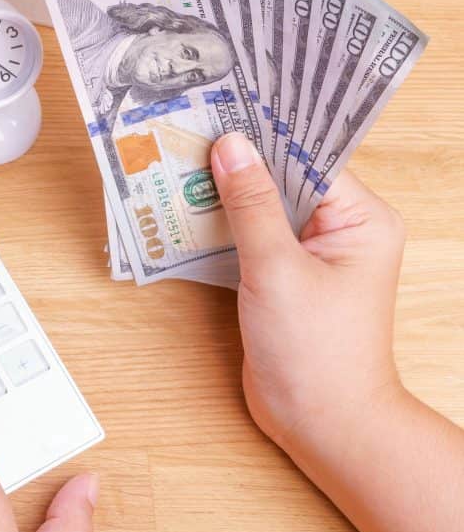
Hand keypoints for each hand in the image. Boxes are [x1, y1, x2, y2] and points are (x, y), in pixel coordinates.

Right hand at [210, 132, 407, 451]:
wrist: (321, 424)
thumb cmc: (317, 352)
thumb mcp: (277, 270)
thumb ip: (250, 205)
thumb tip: (229, 146)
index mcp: (361, 219)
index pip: (308, 158)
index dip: (263, 134)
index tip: (218, 107)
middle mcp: (339, 230)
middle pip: (281, 177)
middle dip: (234, 160)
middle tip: (183, 129)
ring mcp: (309, 254)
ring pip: (259, 205)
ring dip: (219, 192)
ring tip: (171, 161)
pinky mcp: (280, 276)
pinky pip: (247, 235)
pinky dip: (216, 224)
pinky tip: (179, 210)